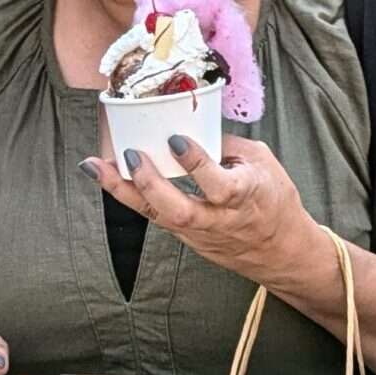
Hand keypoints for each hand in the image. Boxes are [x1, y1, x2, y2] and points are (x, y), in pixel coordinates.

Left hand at [85, 135, 324, 289]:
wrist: (280, 251)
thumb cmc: (274, 199)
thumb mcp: (262, 161)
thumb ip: (228, 144)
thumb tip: (191, 123)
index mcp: (246, 196)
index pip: (219, 185)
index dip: (196, 163)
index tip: (175, 139)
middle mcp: (220, 219)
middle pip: (179, 211)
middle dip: (150, 184)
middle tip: (131, 155)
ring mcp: (200, 234)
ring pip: (157, 218)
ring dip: (123, 191)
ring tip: (95, 166)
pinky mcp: (187, 240)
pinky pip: (155, 217)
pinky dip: (131, 196)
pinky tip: (109, 177)